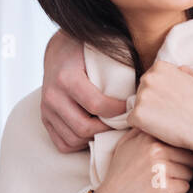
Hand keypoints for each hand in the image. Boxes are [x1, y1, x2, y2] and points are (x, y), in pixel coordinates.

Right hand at [40, 29, 128, 152]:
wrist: (58, 50)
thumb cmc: (86, 50)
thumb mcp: (102, 49)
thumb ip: (120, 64)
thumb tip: (147, 83)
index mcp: (67, 77)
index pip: (96, 105)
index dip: (118, 111)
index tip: (130, 107)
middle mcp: (53, 96)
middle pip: (84, 128)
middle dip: (107, 129)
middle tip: (122, 122)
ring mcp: (46, 110)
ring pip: (73, 139)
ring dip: (94, 138)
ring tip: (109, 127)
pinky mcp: (45, 119)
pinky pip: (63, 143)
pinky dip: (80, 143)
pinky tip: (92, 132)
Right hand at [96, 129, 192, 192]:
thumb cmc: (121, 173)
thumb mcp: (126, 144)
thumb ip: (142, 130)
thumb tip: (160, 119)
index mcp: (149, 138)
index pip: (182, 138)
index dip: (182, 149)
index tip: (177, 155)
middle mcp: (156, 151)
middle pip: (190, 156)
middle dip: (184, 165)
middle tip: (170, 172)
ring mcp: (161, 170)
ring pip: (189, 173)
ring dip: (181, 179)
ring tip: (165, 181)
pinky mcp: (164, 188)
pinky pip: (185, 187)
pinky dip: (178, 192)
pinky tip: (164, 191)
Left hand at [127, 60, 192, 155]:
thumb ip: (186, 71)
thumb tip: (179, 69)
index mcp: (160, 67)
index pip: (151, 78)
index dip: (160, 92)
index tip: (171, 101)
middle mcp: (148, 78)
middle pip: (142, 91)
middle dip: (151, 101)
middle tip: (168, 112)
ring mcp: (141, 96)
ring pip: (137, 106)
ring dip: (147, 114)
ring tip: (165, 121)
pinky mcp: (137, 115)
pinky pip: (133, 120)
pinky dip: (142, 126)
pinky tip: (157, 129)